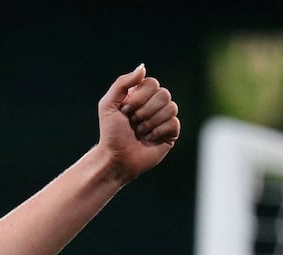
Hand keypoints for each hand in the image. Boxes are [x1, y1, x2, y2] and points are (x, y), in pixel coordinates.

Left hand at [98, 65, 179, 181]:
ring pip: (171, 107)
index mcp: (141, 96)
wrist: (115, 159)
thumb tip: (143, 67)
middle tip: (132, 123)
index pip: (152, 83)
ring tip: (139, 133)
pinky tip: (148, 140)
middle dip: (144, 111)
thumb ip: (122, 83)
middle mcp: (155, 105)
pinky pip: (174, 123)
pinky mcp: (171, 133)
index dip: (139, 98)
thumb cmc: (110, 133)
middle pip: (164, 94)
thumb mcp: (108, 105)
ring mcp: (164, 118)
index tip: (125, 111)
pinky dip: (158, 132)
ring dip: (150, 123)